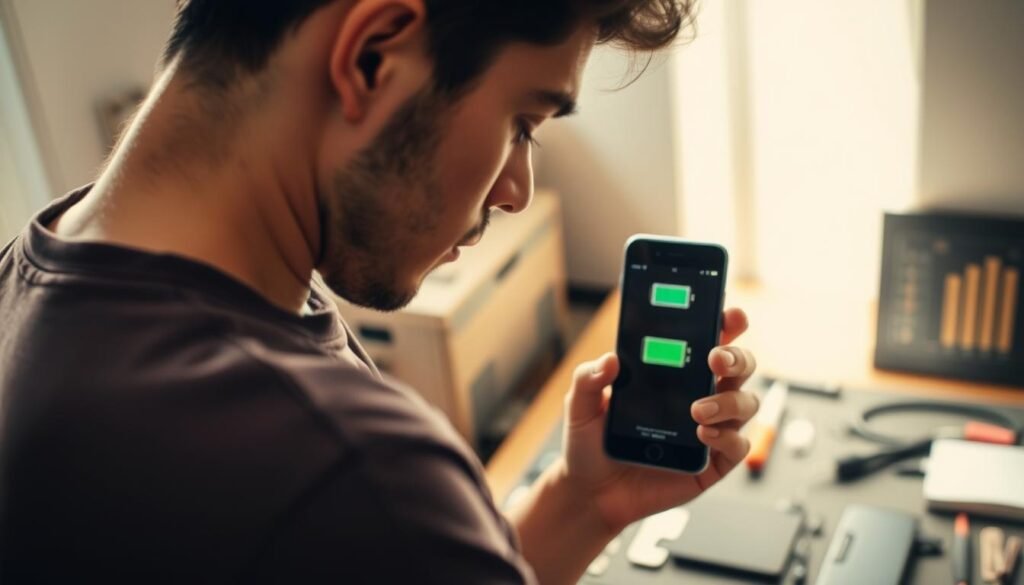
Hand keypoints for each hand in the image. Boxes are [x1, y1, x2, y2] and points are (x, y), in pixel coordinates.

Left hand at [559, 308, 758, 531]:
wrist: (591, 491)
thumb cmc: (591, 440)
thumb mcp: (581, 404)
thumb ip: (589, 378)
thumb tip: (611, 359)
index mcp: (674, 373)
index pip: (709, 339)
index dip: (726, 324)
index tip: (729, 315)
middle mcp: (699, 394)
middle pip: (739, 366)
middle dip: (737, 356)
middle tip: (715, 357)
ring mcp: (710, 428)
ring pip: (745, 402)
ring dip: (728, 400)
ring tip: (696, 409)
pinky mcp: (712, 462)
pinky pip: (738, 444)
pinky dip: (728, 436)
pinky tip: (703, 434)